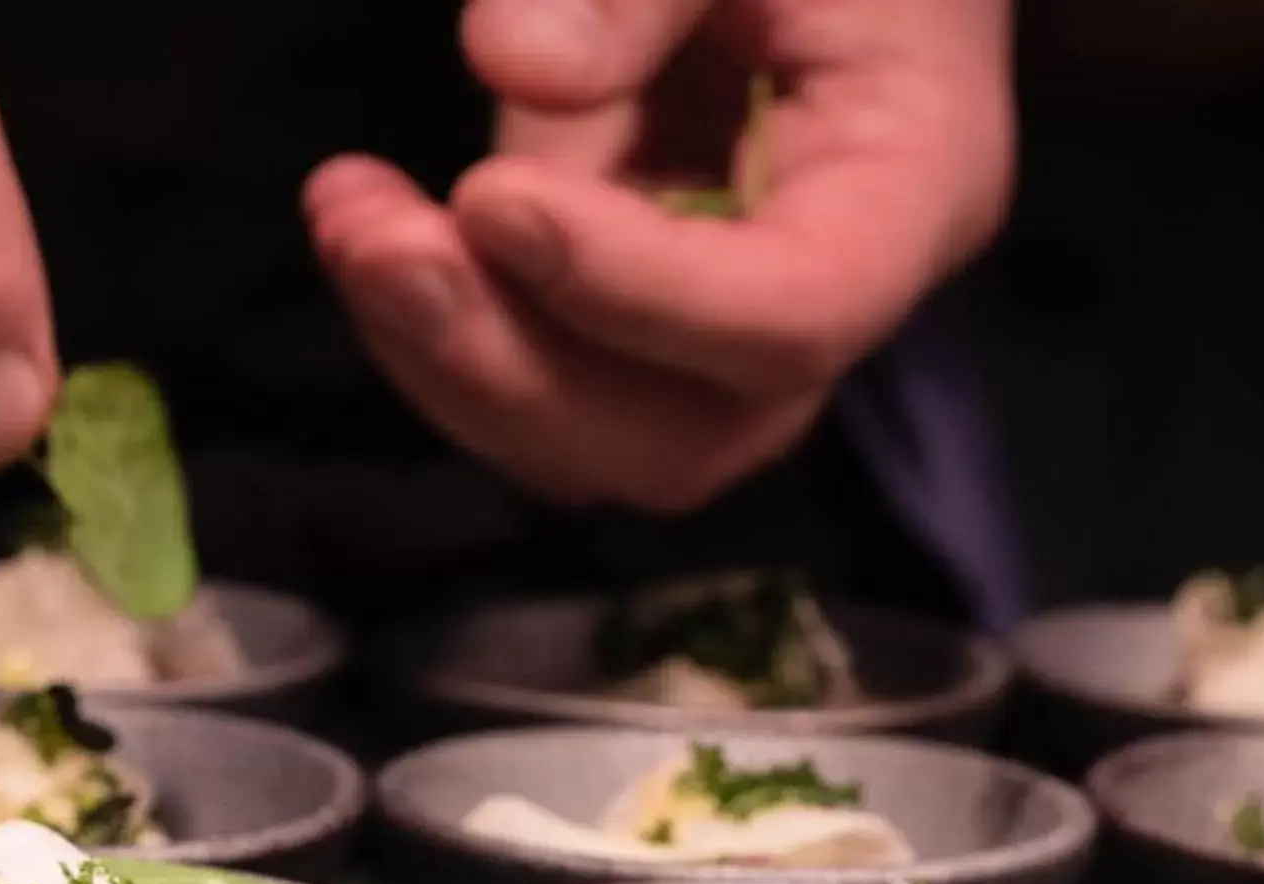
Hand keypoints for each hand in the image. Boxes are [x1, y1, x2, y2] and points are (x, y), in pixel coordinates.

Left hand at [307, 0, 1013, 512]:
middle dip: (511, 363)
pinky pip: (545, 387)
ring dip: (450, 356)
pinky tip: (369, 226)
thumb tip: (510, 62)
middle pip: (687, 432)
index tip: (489, 195)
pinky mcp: (645, 321)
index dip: (637, 290)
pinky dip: (441, 331)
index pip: (796, 313)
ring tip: (350, 217)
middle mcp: (837, 293)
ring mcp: (733, 328)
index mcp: (913, 182)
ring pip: (599, 441)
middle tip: (373, 242)